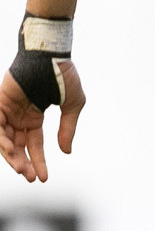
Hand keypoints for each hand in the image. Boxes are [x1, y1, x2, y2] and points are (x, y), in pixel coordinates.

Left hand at [0, 60, 84, 182]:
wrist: (51, 53)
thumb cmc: (63, 74)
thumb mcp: (72, 104)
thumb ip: (67, 128)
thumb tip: (66, 152)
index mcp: (34, 116)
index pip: (34, 144)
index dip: (38, 161)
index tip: (43, 178)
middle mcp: (18, 116)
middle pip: (17, 147)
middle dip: (23, 163)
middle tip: (30, 178)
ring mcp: (7, 110)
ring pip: (5, 141)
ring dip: (11, 157)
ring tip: (21, 169)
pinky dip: (1, 141)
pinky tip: (10, 152)